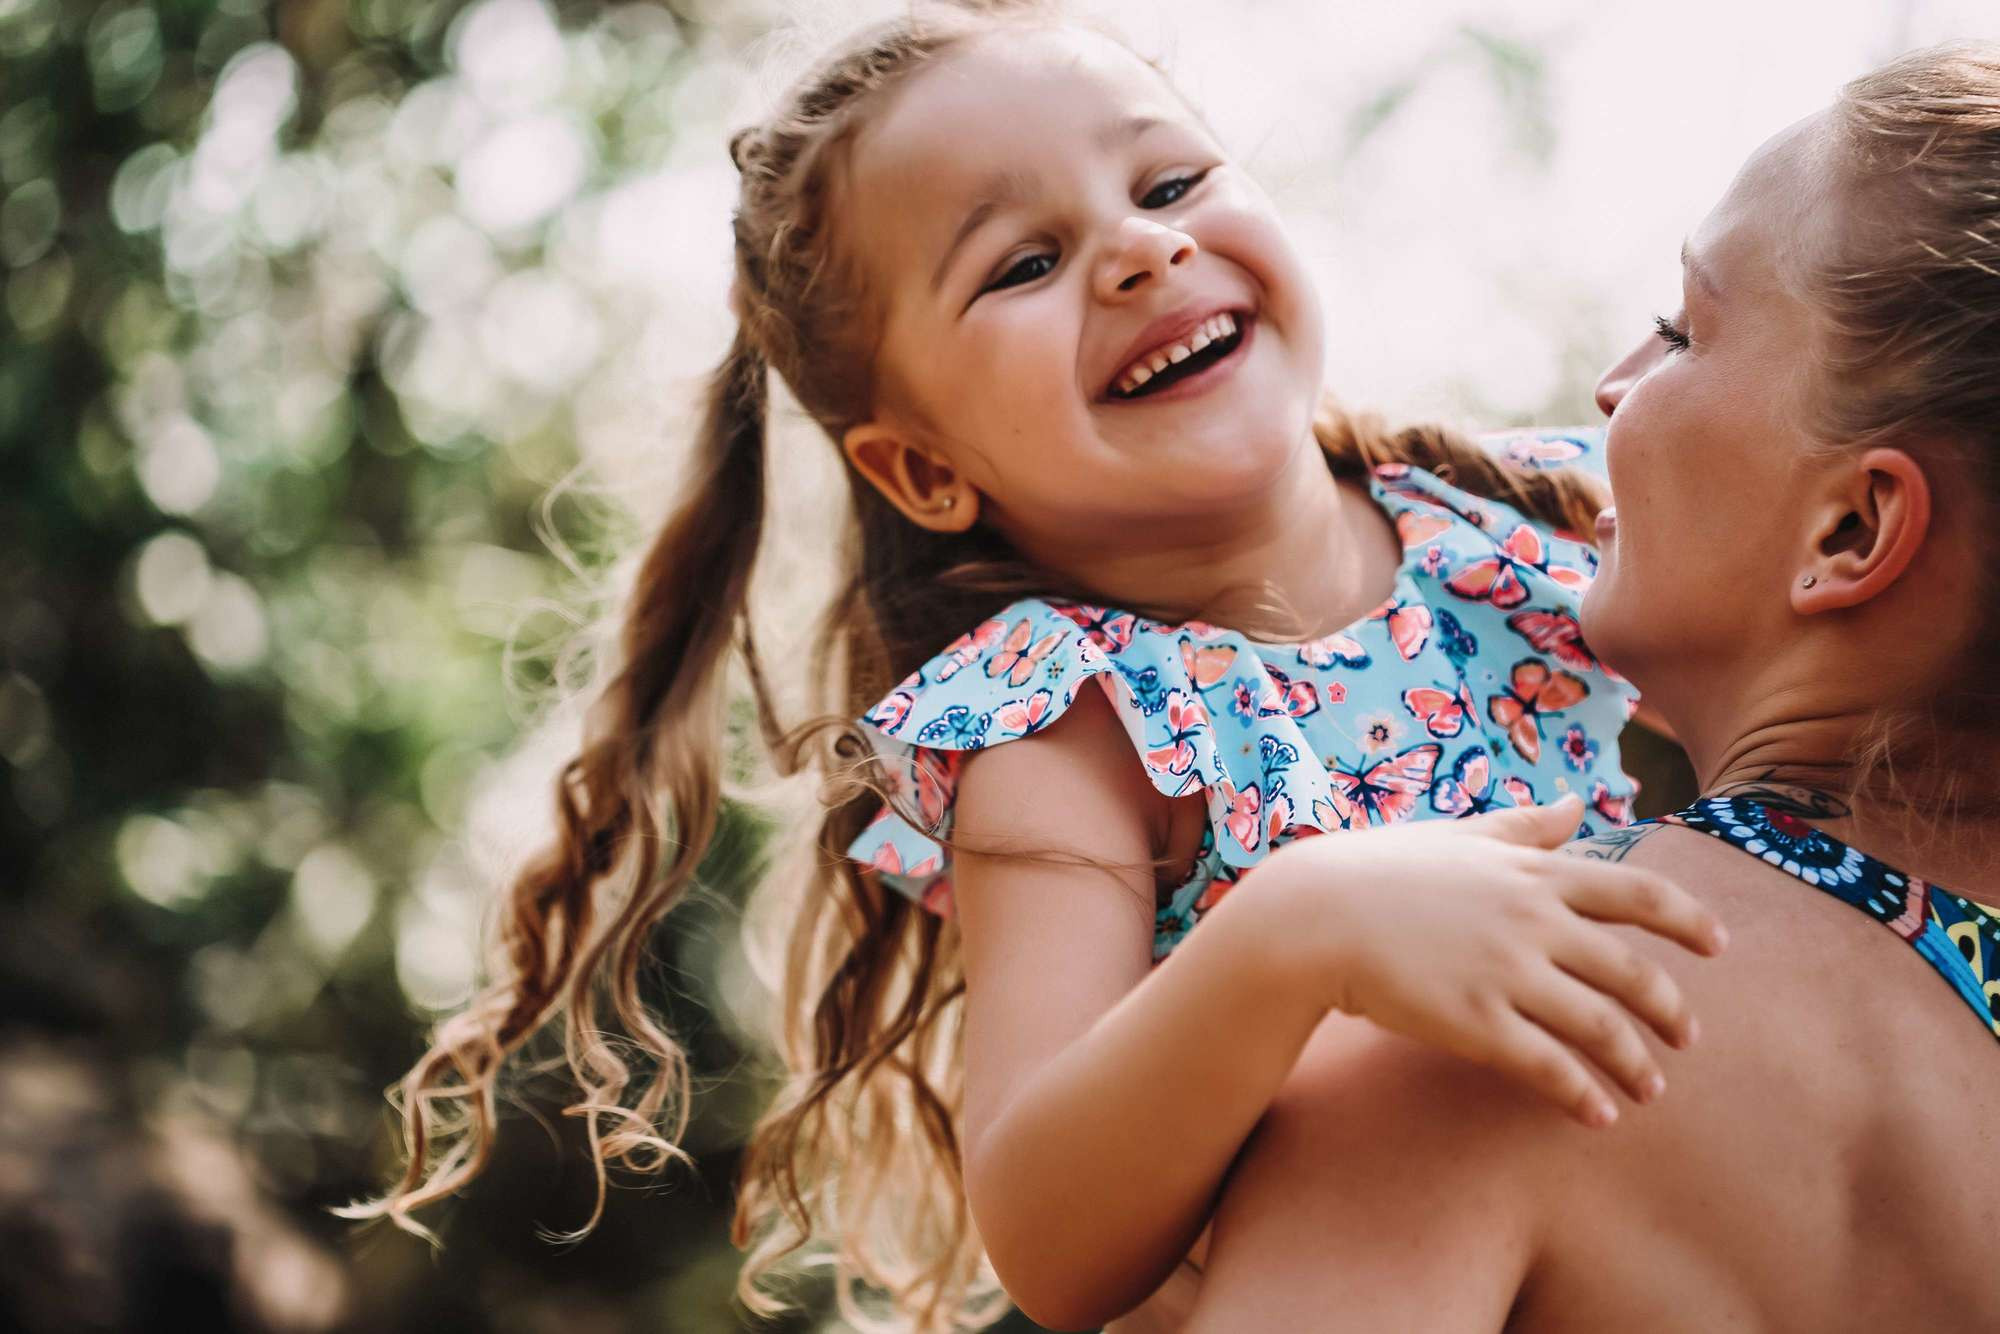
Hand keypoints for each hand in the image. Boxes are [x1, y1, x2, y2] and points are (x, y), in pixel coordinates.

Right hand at [1262, 795, 1726, 1126]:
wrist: (1314, 915)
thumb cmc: (1382, 869)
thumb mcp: (1460, 835)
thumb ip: (1523, 826)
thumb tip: (1575, 805)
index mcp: (1533, 872)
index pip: (1639, 894)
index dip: (1689, 921)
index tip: (1720, 946)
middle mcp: (1533, 921)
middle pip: (1632, 972)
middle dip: (1670, 1011)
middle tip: (1687, 1037)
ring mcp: (1507, 973)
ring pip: (1601, 1027)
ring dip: (1636, 1063)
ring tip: (1650, 1089)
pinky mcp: (1476, 1022)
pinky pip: (1548, 1066)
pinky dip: (1582, 1095)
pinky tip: (1598, 1115)